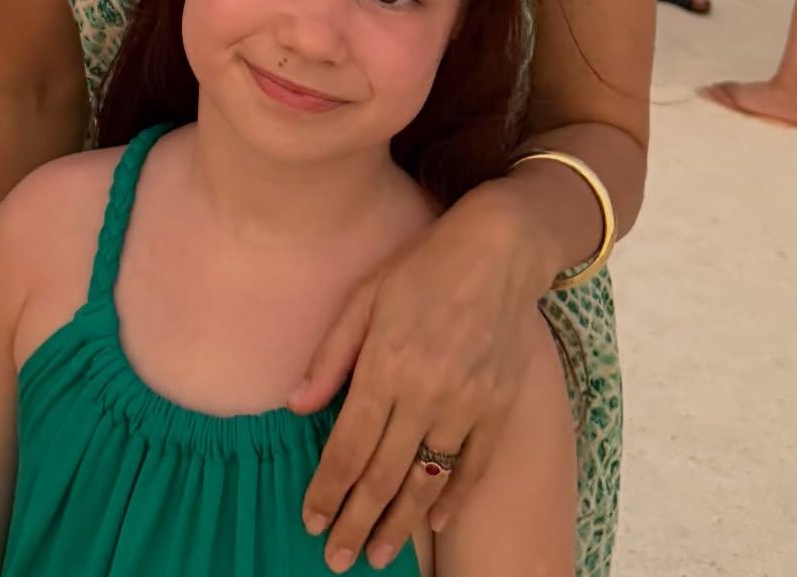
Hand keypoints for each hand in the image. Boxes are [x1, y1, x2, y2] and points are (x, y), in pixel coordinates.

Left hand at [289, 185, 549, 571]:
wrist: (500, 250)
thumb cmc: (423, 266)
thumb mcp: (364, 296)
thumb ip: (331, 355)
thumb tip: (295, 406)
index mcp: (385, 364)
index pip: (349, 446)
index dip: (327, 489)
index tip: (310, 521)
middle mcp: (425, 393)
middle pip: (384, 475)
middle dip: (355, 521)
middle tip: (336, 559)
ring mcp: (467, 405)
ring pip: (427, 481)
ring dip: (399, 524)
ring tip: (376, 555)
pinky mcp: (499, 408)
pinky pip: (474, 467)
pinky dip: (453, 498)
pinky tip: (433, 523)